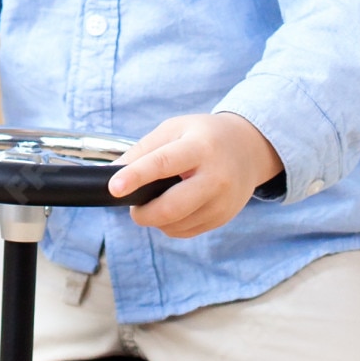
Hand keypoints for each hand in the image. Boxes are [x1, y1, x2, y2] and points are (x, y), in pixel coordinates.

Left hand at [108, 112, 280, 239]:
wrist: (249, 149)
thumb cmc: (205, 136)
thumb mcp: (175, 129)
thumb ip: (143, 149)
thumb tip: (111, 173)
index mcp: (200, 147)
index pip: (163, 163)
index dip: (136, 176)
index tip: (113, 187)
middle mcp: (215, 177)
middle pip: (171, 207)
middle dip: (142, 213)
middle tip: (133, 206)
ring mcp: (222, 202)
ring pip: (175, 224)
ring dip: (155, 218)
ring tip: (157, 199)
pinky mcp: (222, 218)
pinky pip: (184, 231)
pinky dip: (170, 223)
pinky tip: (175, 206)